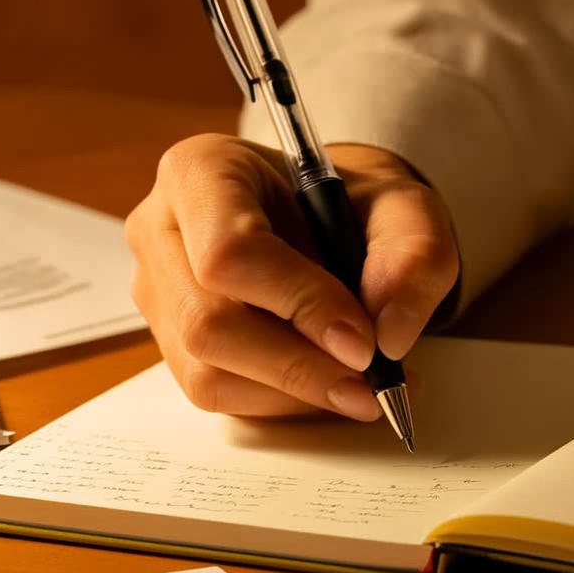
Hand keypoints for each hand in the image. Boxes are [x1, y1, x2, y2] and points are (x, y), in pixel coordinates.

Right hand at [126, 136, 458, 417]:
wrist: (327, 218)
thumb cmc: (353, 205)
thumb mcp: (406, 209)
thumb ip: (415, 257)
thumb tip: (390, 335)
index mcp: (202, 170)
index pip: (229, 253)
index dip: (298, 305)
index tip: (363, 341)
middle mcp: (162, 229)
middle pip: (207, 324)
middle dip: (298, 366)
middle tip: (370, 383)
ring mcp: (159, 290)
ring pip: (206, 371)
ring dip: (292, 393)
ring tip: (362, 387)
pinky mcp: (171, 339)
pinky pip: (215, 392)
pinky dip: (281, 402)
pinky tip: (328, 385)